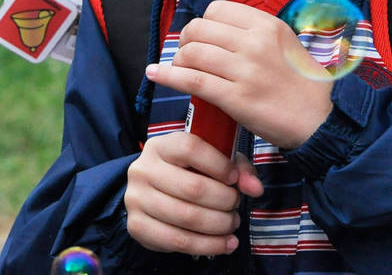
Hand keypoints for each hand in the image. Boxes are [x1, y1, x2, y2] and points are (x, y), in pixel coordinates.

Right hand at [125, 132, 259, 255]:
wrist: (152, 191)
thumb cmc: (188, 172)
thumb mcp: (212, 160)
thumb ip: (237, 168)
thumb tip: (255, 188)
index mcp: (161, 145)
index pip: (191, 148)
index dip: (219, 165)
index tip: (234, 178)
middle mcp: (143, 169)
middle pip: (193, 188)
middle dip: (224, 200)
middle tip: (236, 205)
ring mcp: (136, 198)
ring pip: (187, 217)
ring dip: (219, 225)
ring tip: (232, 224)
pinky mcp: (137, 225)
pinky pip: (177, 241)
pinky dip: (208, 246)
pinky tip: (225, 244)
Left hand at [145, 1, 333, 148]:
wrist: (321, 120)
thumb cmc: (303, 84)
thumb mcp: (286, 44)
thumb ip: (256, 34)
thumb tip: (221, 31)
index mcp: (267, 25)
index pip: (217, 10)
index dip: (203, 23)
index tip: (202, 38)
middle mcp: (254, 42)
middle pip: (199, 29)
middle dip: (186, 41)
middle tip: (188, 55)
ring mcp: (244, 70)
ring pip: (193, 53)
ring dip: (178, 61)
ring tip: (179, 69)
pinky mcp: (236, 98)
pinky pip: (192, 80)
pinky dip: (168, 76)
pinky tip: (156, 75)